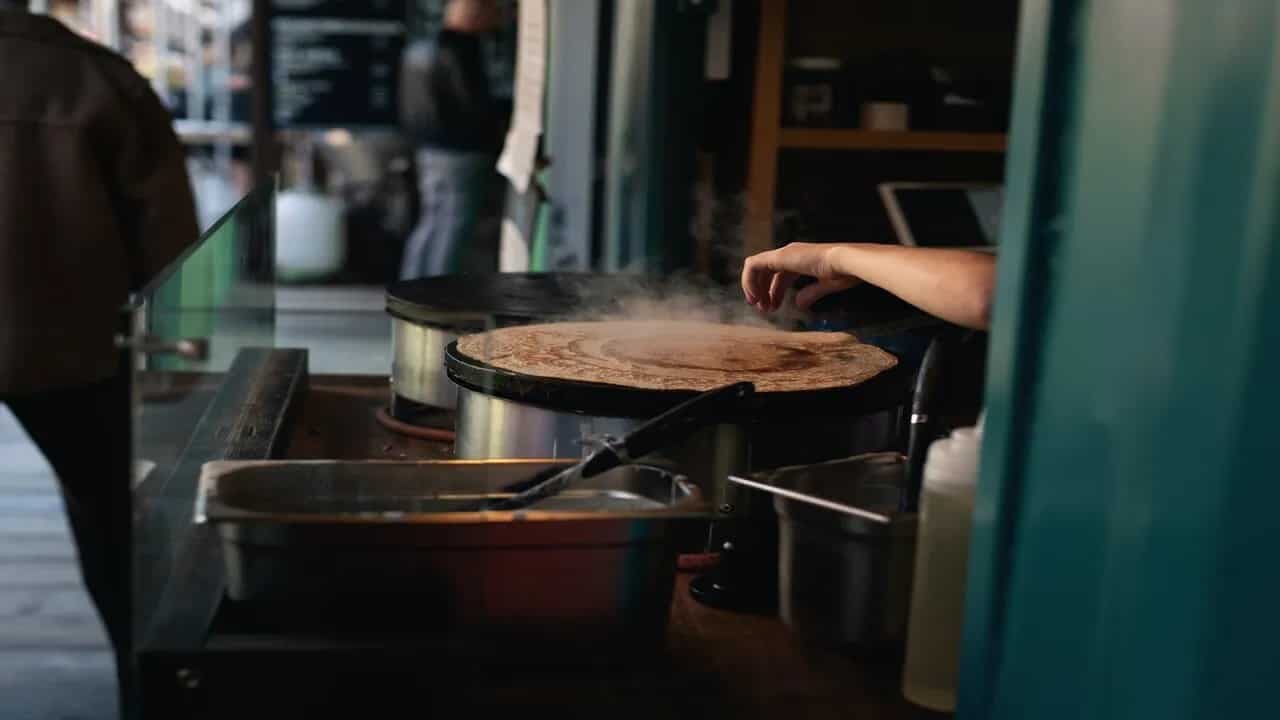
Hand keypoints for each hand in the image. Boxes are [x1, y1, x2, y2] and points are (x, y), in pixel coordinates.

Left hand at [741, 242, 859, 312]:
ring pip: (757, 268)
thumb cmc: (843, 272)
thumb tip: (799, 305)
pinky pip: (753, 265)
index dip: (774, 292)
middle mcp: (790, 253)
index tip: (772, 308)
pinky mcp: (779, 257)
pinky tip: (755, 297)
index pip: (780, 275)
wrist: (846, 261)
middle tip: (764, 310)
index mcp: (801, 259)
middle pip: (767, 273)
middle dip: (763, 291)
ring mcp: (784, 253)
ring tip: (759, 306)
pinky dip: (749, 280)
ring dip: (754, 288)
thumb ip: (811, 294)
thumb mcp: (825, 285)